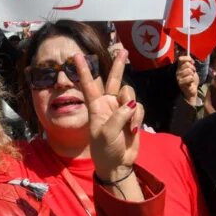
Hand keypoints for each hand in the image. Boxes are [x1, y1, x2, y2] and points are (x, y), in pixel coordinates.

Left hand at [73, 49, 143, 179]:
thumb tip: (132, 104)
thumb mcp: (105, 133)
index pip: (88, 85)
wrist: (117, 164)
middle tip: (122, 51)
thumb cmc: (104, 150)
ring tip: (129, 126)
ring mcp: (121, 109)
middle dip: (118, 65)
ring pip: (130, 94)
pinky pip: (139, 107)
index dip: (83, 70)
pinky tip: (133, 130)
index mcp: (96, 107)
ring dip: (132, 108)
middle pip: (113, 80)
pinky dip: (138, 118)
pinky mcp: (133, 115)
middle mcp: (108, 104)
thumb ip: (118, 116)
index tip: (76, 56)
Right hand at [176, 54, 199, 105]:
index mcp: (179, 67)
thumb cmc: (192, 80)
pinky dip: (192, 80)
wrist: (192, 90)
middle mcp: (177, 71)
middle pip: (187, 64)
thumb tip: (190, 59)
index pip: (181, 59)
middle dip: (193, 68)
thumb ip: (190, 64)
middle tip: (193, 72)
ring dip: (193, 75)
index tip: (192, 62)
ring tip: (191, 78)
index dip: (188, 59)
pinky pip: (190, 78)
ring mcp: (178, 77)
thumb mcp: (192, 70)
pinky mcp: (181, 83)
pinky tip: (190, 82)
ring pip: (189, 71)